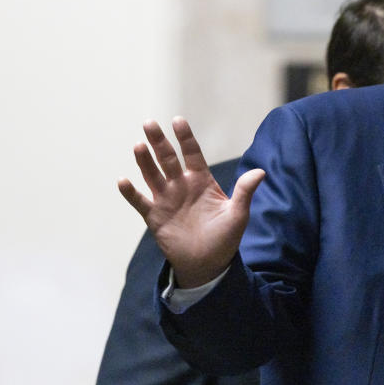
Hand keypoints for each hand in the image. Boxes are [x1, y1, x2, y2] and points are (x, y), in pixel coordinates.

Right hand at [118, 117, 264, 287]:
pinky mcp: (155, 216)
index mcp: (202, 181)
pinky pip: (140, 201)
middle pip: (168, 159)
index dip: (185, 138)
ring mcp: (166, 200)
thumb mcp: (238, 214)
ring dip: (144, 161)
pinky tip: (123, 180)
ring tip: (138, 146)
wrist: (208, 264)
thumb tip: (261, 172)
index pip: (192, 154)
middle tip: (149, 123)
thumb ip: (244, 191)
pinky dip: (130, 192)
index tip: (178, 121)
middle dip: (159, 142)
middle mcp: (181, 186)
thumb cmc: (225, 238)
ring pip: (152, 175)